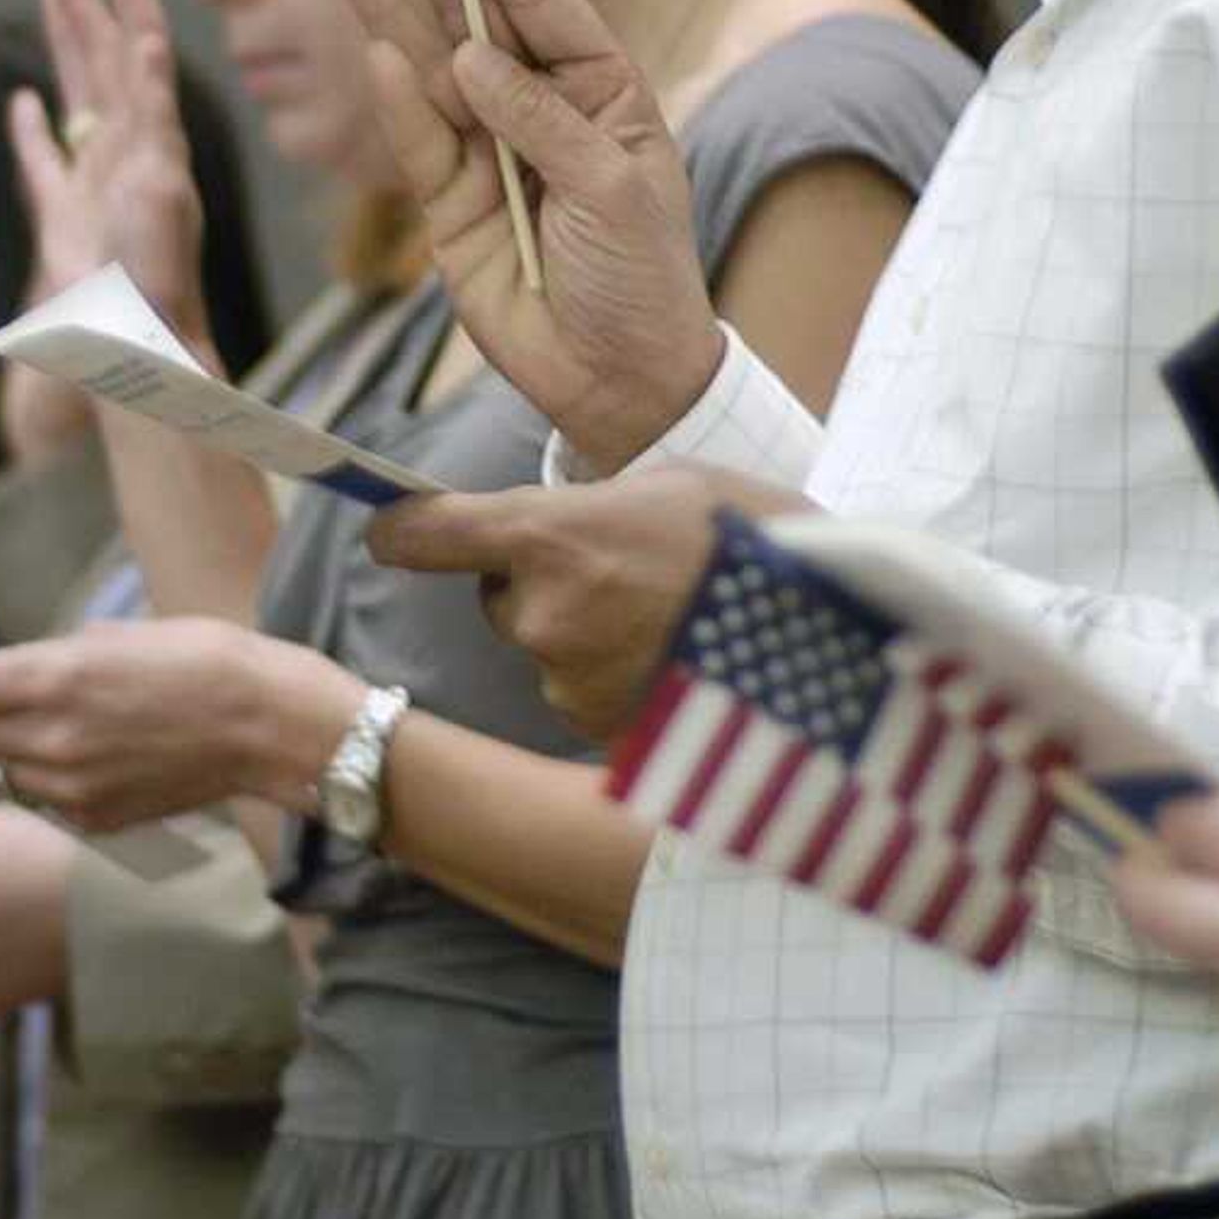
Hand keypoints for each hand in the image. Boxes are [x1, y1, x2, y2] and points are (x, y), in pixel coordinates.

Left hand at [0, 620, 362, 833]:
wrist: (267, 725)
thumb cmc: (201, 660)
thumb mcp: (111, 638)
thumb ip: (44, 662)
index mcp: (54, 678)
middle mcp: (50, 737)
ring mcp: (68, 787)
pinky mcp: (90, 820)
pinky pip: (35, 795)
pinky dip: (28, 773)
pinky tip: (49, 752)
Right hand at [10, 0, 211, 357]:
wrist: (137, 344)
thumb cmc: (153, 276)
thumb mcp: (159, 186)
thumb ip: (154, 118)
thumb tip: (152, 46)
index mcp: (151, 130)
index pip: (138, 37)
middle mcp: (127, 146)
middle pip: (102, 51)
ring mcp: (94, 180)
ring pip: (74, 91)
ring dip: (60, 40)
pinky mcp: (64, 221)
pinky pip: (44, 163)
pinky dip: (31, 131)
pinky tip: (23, 103)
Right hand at [335, 0, 723, 468]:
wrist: (620, 380)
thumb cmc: (642, 277)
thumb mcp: (612, 191)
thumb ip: (540, 123)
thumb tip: (467, 60)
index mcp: (601, 87)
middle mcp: (539, 106)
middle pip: (474, 11)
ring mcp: (488, 152)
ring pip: (431, 66)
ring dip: (393, 8)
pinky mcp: (448, 205)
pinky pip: (416, 140)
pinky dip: (394, 97)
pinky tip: (373, 43)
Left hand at [364, 465, 744, 741]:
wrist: (828, 628)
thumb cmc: (753, 535)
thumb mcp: (667, 485)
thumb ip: (588, 508)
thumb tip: (555, 528)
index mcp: (548, 536)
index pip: (430, 534)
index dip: (404, 531)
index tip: (390, 531)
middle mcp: (542, 615)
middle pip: (502, 599)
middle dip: (543, 587)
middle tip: (624, 572)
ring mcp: (572, 682)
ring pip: (550, 653)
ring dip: (589, 638)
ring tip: (670, 617)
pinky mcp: (603, 733)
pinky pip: (588, 698)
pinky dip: (620, 681)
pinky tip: (677, 659)